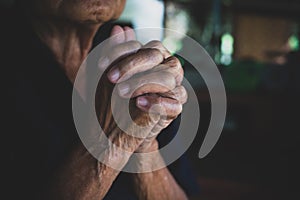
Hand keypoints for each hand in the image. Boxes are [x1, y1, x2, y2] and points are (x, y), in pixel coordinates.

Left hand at [100, 26, 186, 153]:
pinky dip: (157, 102)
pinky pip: (175, 102)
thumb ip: (113, 53)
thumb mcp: (103, 77)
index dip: (120, 52)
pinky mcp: (173, 108)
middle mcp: (163, 69)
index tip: (100, 66)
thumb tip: (120, 29)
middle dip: (132, 65)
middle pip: (157, 55)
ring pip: (168, 75)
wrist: (111, 133)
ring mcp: (171, 89)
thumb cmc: (107, 102)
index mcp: (149, 59)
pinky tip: (139, 104)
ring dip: (143, 82)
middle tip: (111, 80)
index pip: (142, 45)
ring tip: (122, 93)